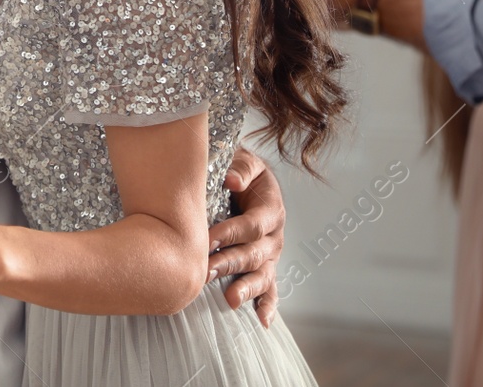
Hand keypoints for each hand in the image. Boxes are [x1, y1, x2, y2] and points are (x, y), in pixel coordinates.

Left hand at [206, 147, 285, 327]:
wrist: (244, 178)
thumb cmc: (239, 170)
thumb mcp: (244, 161)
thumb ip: (240, 168)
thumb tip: (232, 181)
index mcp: (271, 208)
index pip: (252, 224)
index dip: (231, 232)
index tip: (207, 240)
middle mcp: (274, 235)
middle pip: (255, 253)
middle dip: (231, 263)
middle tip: (208, 272)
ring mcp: (271, 255)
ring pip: (262, 275)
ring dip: (246, 287)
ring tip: (231, 298)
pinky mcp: (265, 267)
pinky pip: (270, 289)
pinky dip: (268, 305)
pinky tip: (262, 322)